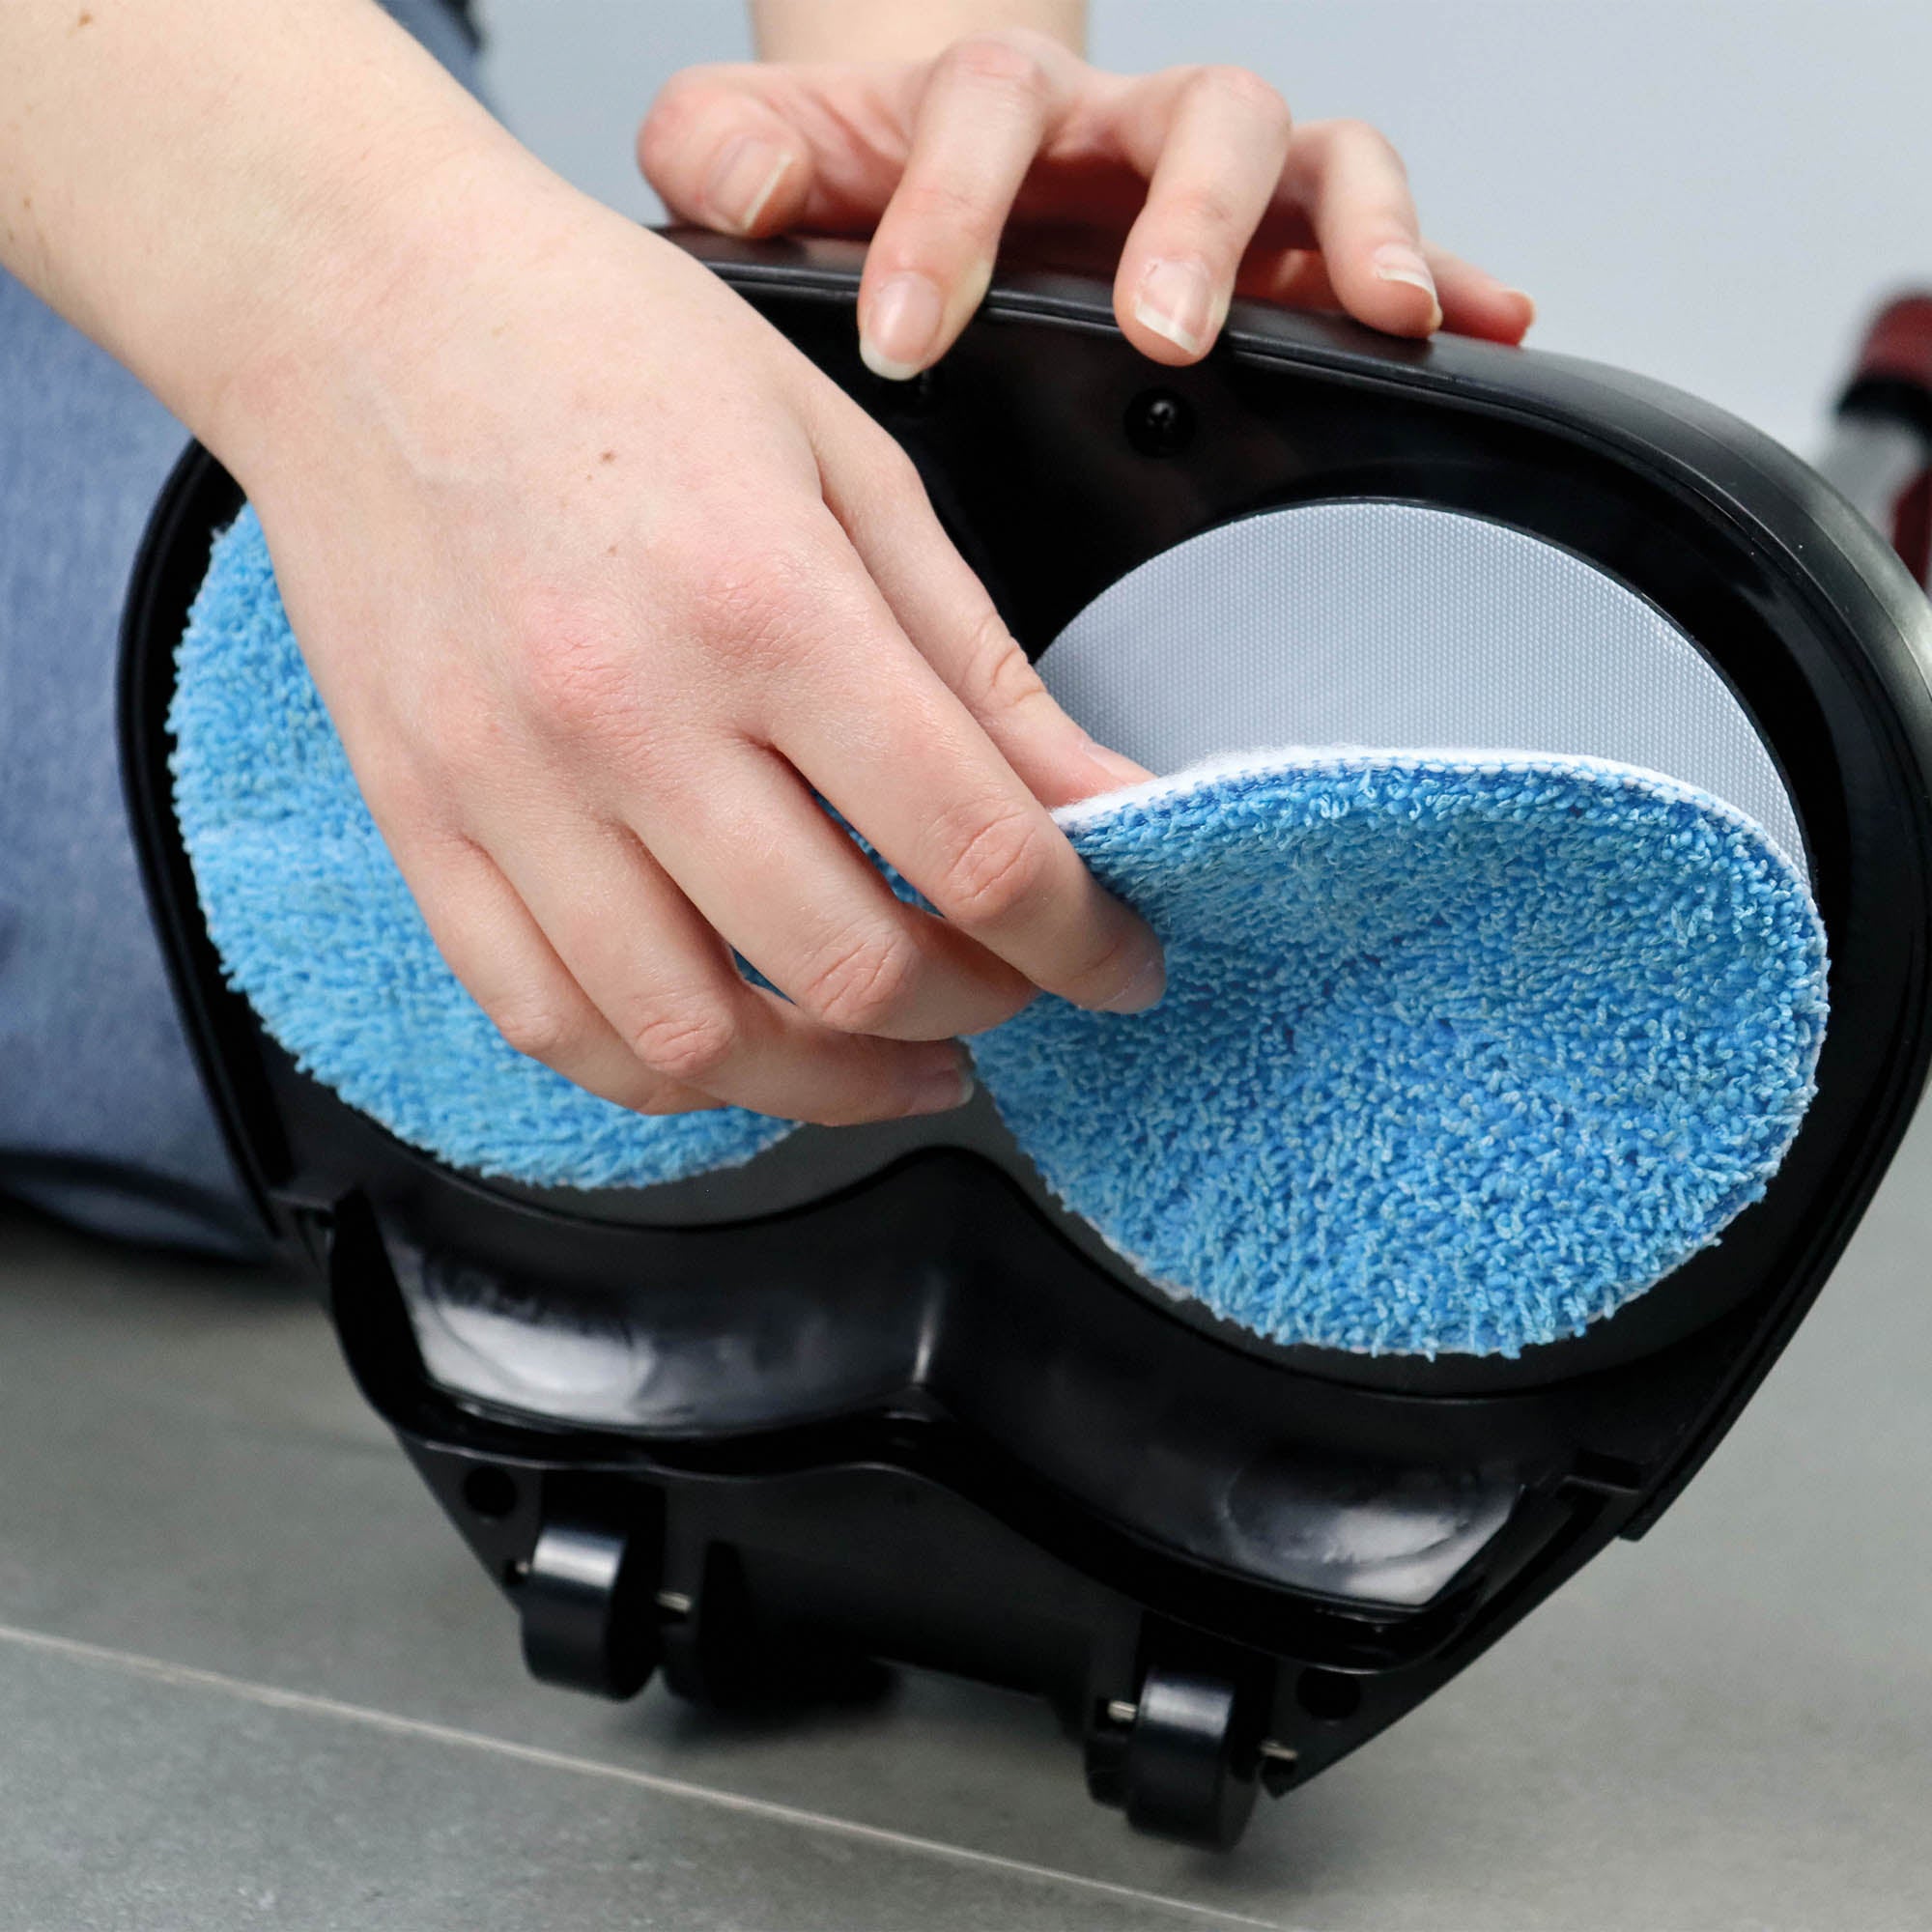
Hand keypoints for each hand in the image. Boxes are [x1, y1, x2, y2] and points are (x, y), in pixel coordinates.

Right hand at [216, 152, 1163, 1128]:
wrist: (365, 306)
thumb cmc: (609, 354)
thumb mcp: (850, 466)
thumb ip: (980, 664)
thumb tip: (1100, 801)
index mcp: (765, 606)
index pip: (974, 848)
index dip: (1080, 939)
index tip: (1119, 960)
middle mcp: (626, 717)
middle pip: (849, 969)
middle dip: (979, 1007)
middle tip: (1014, 980)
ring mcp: (506, 788)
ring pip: (693, 1041)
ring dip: (833, 1085)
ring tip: (898, 1053)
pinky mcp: (422, 826)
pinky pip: (547, 1022)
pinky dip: (669, 1074)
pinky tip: (742, 1045)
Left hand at [637, 29, 1534, 380]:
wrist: (931, 167)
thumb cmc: (857, 180)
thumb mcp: (764, 156)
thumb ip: (722, 155)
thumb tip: (742, 192)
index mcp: (991, 101)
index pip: (986, 117)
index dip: (951, 216)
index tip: (907, 337)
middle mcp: (1122, 128)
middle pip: (1197, 112)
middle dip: (1187, 222)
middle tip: (1164, 329)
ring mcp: (1215, 180)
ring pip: (1311, 157)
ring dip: (1350, 233)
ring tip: (1382, 311)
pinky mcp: (1280, 240)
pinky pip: (1374, 234)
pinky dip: (1448, 269)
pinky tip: (1485, 324)